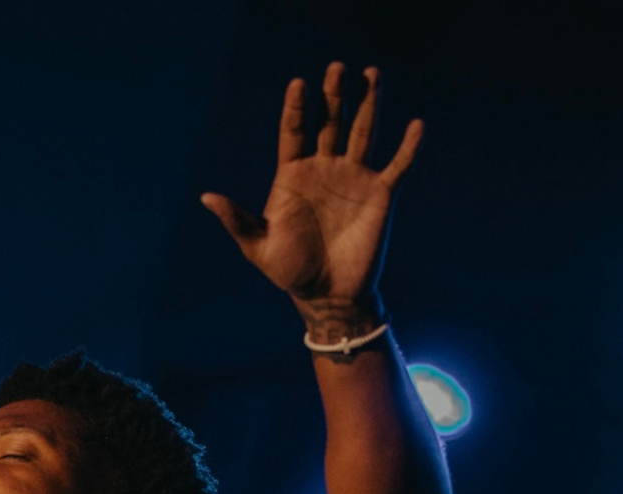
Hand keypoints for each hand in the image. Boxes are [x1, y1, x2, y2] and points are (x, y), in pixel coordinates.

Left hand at [200, 64, 421, 336]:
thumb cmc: (290, 273)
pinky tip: (416, 126)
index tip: (298, 85)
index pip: (294, 133)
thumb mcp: (258, 248)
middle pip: (330, 123)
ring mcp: (353, 178)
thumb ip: (237, 220)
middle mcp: (324, 170)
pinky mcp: (380, 194)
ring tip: (371, 72)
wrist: (327, 297)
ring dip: (369, 103)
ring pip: (363, 131)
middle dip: (333, 95)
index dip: (296, 109)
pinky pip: (398, 165)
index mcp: (293, 177)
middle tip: (337, 68)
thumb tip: (206, 197)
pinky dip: (409, 147)